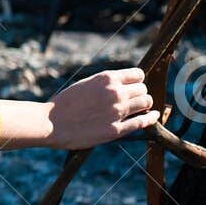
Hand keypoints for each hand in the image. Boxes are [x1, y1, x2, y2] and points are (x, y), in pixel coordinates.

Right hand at [44, 67, 158, 149]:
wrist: (52, 123)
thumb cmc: (64, 103)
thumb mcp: (85, 84)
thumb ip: (103, 84)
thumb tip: (119, 85)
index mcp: (106, 78)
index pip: (137, 74)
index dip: (137, 80)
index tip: (135, 85)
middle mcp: (115, 93)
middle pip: (143, 89)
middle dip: (140, 93)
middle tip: (136, 98)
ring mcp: (117, 111)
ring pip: (146, 103)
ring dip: (145, 104)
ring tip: (143, 107)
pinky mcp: (116, 130)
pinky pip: (142, 122)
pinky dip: (150, 119)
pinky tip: (154, 116)